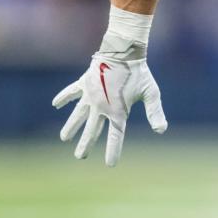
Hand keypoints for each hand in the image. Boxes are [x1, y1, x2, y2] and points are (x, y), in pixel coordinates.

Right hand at [52, 54, 166, 166]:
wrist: (124, 52)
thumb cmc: (139, 73)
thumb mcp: (151, 93)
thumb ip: (155, 112)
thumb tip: (161, 131)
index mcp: (118, 111)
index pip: (116, 136)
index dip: (113, 150)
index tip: (110, 165)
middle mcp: (101, 107)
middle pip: (92, 130)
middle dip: (86, 144)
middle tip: (80, 156)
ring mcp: (91, 95)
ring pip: (78, 115)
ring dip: (71, 127)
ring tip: (64, 137)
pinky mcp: (85, 83)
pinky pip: (71, 92)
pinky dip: (63, 97)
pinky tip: (55, 104)